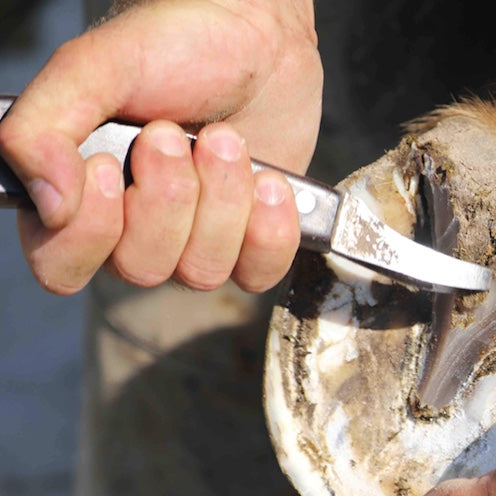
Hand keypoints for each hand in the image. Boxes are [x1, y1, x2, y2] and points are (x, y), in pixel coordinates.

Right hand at [0, 0, 321, 294]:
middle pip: (141, 269)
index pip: (62, 267)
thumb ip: (41, 129)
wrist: (258, 37)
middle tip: (175, 134)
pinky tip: (269, 181)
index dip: (91, 229)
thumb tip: (48, 204)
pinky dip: (269, 230)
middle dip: (169, 197)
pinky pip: (258, 274)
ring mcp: (197, 241)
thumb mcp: (92, 69)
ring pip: (202, 272)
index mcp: (79, 196)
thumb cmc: (172, 47)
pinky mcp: (252, 242)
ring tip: (224, 138)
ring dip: (222, 200)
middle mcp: (135, 229)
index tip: (108, 163)